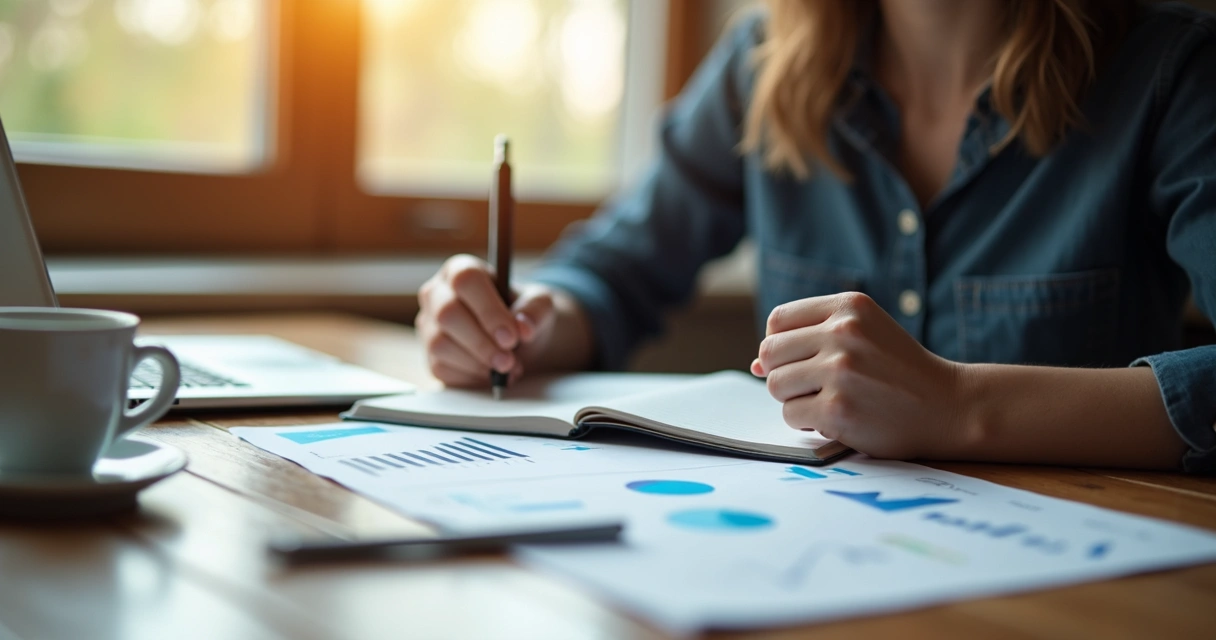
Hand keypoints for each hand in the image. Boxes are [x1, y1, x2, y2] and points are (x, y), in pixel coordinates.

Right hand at [416, 254, 557, 386]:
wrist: (519, 340)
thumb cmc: (524, 314)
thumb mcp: (540, 305)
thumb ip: (535, 311)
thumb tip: (523, 329)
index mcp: (461, 270)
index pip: (466, 281)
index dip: (488, 310)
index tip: (511, 337)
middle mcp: (437, 293)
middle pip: (447, 314)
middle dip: (482, 343)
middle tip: (509, 361)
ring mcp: (429, 325)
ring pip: (440, 344)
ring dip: (477, 362)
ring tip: (507, 367)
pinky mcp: (430, 355)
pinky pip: (442, 368)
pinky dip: (471, 376)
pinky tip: (491, 372)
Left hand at [751, 292, 971, 458]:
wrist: (950, 406)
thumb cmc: (899, 371)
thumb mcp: (863, 335)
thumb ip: (809, 340)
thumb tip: (754, 364)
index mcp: (849, 307)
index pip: (777, 321)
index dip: (782, 345)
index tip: (802, 360)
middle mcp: (843, 333)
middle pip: (770, 353)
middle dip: (782, 374)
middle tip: (812, 386)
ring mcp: (840, 371)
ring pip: (776, 385)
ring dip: (794, 400)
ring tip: (828, 401)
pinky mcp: (837, 409)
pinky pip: (790, 415)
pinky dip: (806, 423)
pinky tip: (835, 419)